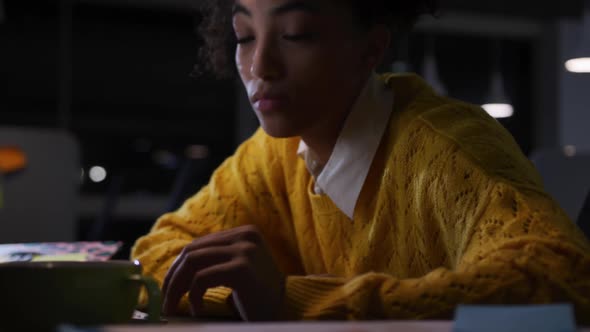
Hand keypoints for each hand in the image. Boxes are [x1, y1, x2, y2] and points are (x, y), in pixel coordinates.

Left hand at [161, 225, 285, 320]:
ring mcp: (244, 250)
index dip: (177, 266)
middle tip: (165, 301)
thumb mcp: (238, 269)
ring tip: (172, 306)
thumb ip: (217, 259)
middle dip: (172, 277)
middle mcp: (246, 236)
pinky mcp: (241, 268)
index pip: (199, 244)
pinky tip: (197, 309)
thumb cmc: (259, 297)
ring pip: (192, 262)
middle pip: (192, 251)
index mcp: (245, 232)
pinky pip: (201, 279)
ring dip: (176, 287)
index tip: (168, 287)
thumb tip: (177, 266)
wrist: (286, 313)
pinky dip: (193, 296)